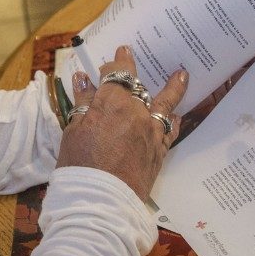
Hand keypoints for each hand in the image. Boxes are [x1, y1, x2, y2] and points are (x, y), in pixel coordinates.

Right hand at [56, 46, 187, 200]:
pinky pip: (171, 129)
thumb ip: (83, 103)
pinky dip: (174, 119)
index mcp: (113, 103)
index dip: (117, 61)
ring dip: (173, 88)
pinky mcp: (160, 151)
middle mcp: (137, 112)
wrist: (101, 203)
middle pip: (139, 86)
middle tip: (132, 57)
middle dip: (134, 73)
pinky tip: (177, 115)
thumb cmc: (80, 166)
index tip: (119, 52)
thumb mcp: (73, 131)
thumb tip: (84, 80)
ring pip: (166, 103)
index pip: (117, 73)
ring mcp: (152, 132)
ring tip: (182, 75)